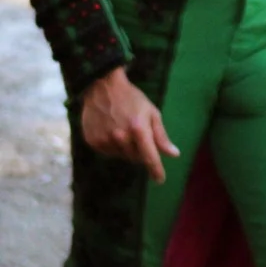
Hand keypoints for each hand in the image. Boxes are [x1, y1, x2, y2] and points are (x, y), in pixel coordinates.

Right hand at [80, 68, 178, 182]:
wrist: (102, 86)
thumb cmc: (132, 99)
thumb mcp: (152, 113)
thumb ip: (161, 136)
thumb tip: (173, 154)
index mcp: (139, 129)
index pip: (150, 158)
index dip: (156, 171)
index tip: (160, 180)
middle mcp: (120, 137)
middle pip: (136, 158)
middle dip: (141, 152)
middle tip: (139, 136)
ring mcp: (104, 139)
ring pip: (122, 156)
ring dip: (127, 149)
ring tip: (124, 130)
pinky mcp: (92, 140)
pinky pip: (108, 152)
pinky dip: (113, 147)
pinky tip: (112, 132)